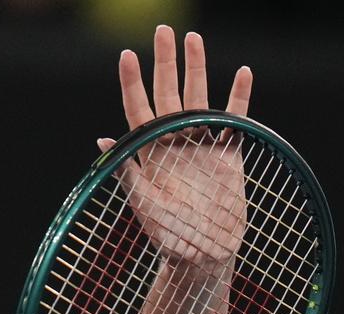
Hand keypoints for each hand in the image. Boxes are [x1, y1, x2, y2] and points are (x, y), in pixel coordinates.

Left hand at [97, 26, 253, 265]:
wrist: (202, 254)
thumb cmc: (168, 235)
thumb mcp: (144, 206)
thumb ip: (126, 173)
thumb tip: (102, 139)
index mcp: (149, 152)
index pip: (136, 108)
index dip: (132, 81)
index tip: (127, 54)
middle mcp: (173, 141)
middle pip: (167, 92)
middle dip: (164, 61)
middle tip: (163, 29)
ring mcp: (201, 143)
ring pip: (198, 96)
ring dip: (197, 68)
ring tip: (193, 38)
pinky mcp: (228, 152)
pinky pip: (234, 117)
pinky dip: (239, 96)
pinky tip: (241, 72)